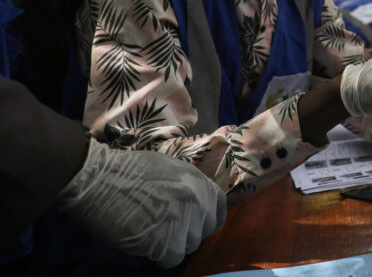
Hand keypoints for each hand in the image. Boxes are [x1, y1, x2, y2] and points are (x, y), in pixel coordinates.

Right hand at [56, 138, 225, 267]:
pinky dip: (159, 255)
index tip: (193, 226)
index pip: (218, 210)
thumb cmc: (126, 170)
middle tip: (166, 231)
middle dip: (187, 234)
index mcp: (198, 181)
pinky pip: (171, 258)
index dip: (205, 220)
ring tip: (152, 235)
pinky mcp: (162, 239)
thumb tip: (195, 203)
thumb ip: (187, 186)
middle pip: (204, 231)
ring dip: (172, 245)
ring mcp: (180, 220)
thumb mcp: (168, 168)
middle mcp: (195, 200)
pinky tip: (145, 244)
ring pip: (188, 246)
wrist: (97, 178)